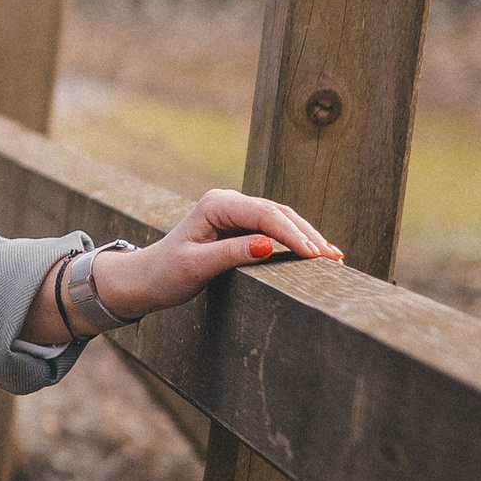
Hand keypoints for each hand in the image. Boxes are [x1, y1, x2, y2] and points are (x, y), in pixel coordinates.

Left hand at [25, 190, 341, 342]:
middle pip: (278, 214)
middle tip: (334, 259)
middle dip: (307, 235)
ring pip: (280, 220)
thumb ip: (232, 254)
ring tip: (334, 257)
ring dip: (306, 238)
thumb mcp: (197, 267)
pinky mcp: (240, 227)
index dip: (292, 234)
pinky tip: (316, 253)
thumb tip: (268, 245)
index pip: (264, 215)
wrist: (147, 278)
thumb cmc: (166, 274)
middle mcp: (228, 202)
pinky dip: (295, 241)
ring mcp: (236, 213)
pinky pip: (274, 230)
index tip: (314, 254)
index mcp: (216, 205)